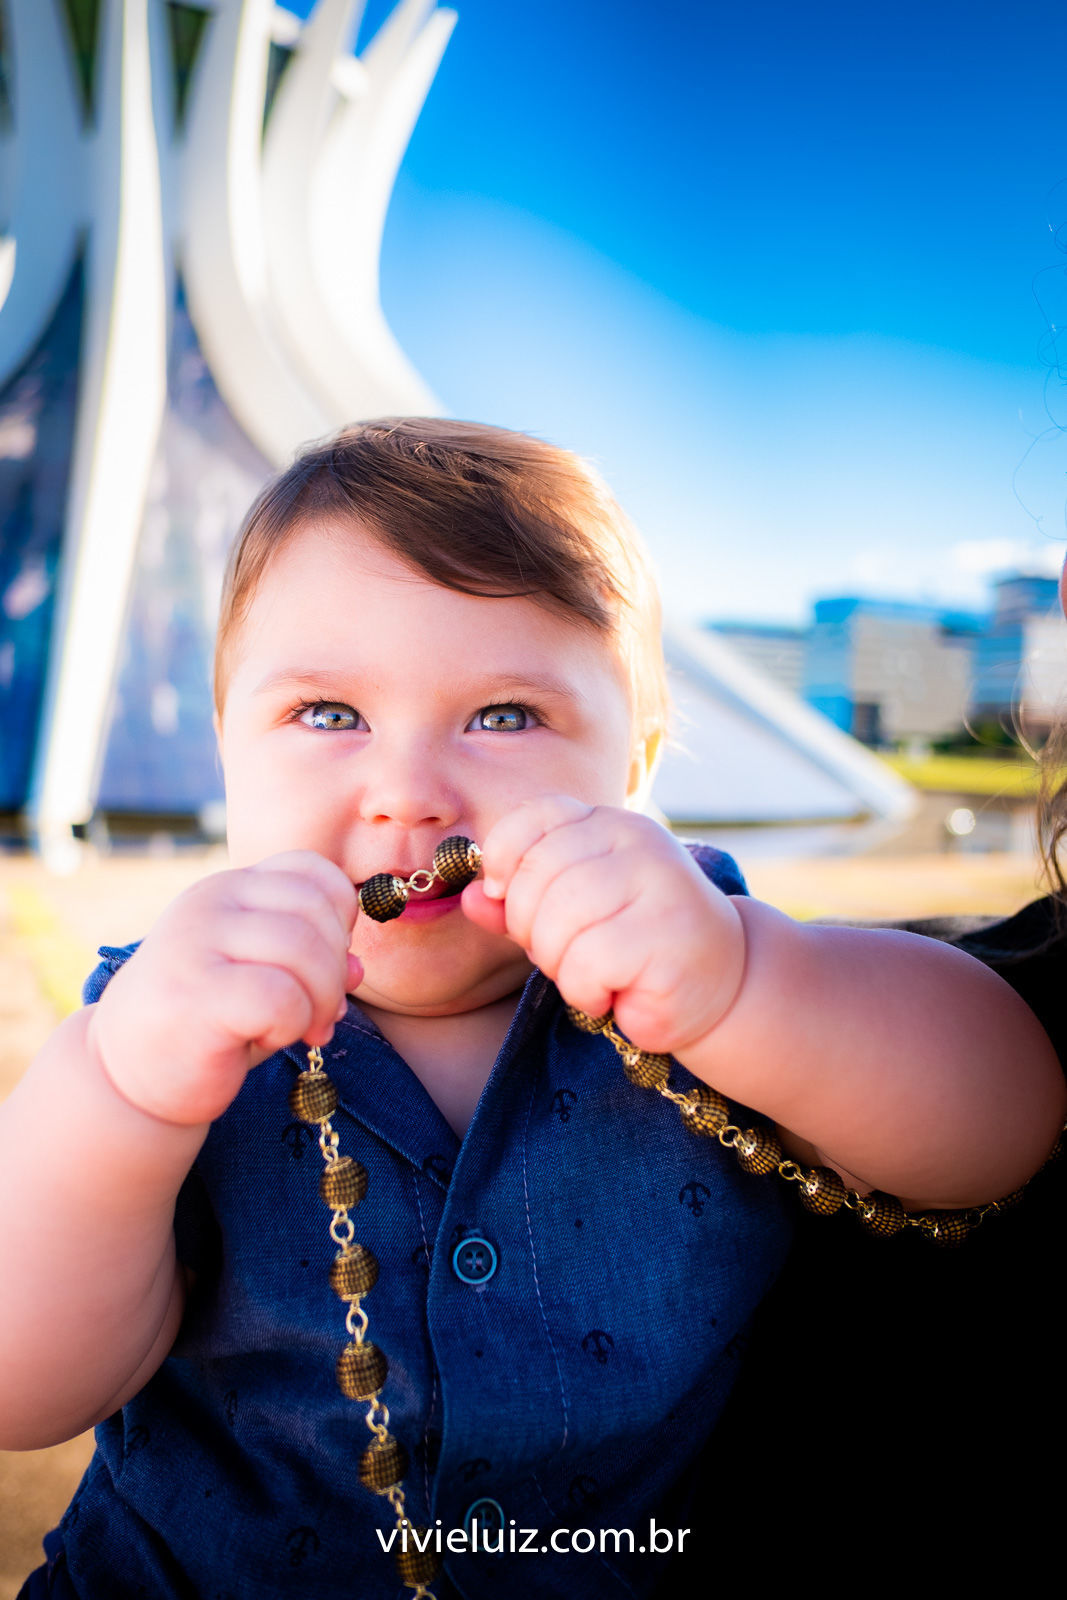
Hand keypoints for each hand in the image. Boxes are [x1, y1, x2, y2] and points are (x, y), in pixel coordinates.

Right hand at [88, 853, 361, 1126]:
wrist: (127, 1074)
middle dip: (335, 970)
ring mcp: (196, 941)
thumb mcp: (265, 978)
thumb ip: (311, 961)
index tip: (329, 963)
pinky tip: (272, 1038)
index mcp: (230, 887)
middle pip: (316, 910)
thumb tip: (357, 969)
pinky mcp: (194, 991)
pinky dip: (292, 1023)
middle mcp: (210, 901)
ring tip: (304, 1030)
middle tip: (324, 1013)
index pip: (312, 871)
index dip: (340, 917)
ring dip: (320, 1001)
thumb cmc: (209, 1021)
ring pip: (303, 949)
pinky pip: (280, 996)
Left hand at [461, 797, 745, 1055]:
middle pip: (535, 878)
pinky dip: (588, 992)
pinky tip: (616, 994)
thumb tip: (469, 897)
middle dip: (532, 932)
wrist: (722, 984)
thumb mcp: (568, 916)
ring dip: (561, 967)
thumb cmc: (632, 946)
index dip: (504, 862)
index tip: (507, 900)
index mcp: (606, 823)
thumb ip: (516, 903)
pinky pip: (588, 964)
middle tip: (568, 955)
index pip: (531, 818)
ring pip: (558, 923)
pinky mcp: (669, 932)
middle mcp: (636, 839)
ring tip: (595, 976)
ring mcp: (658, 881)